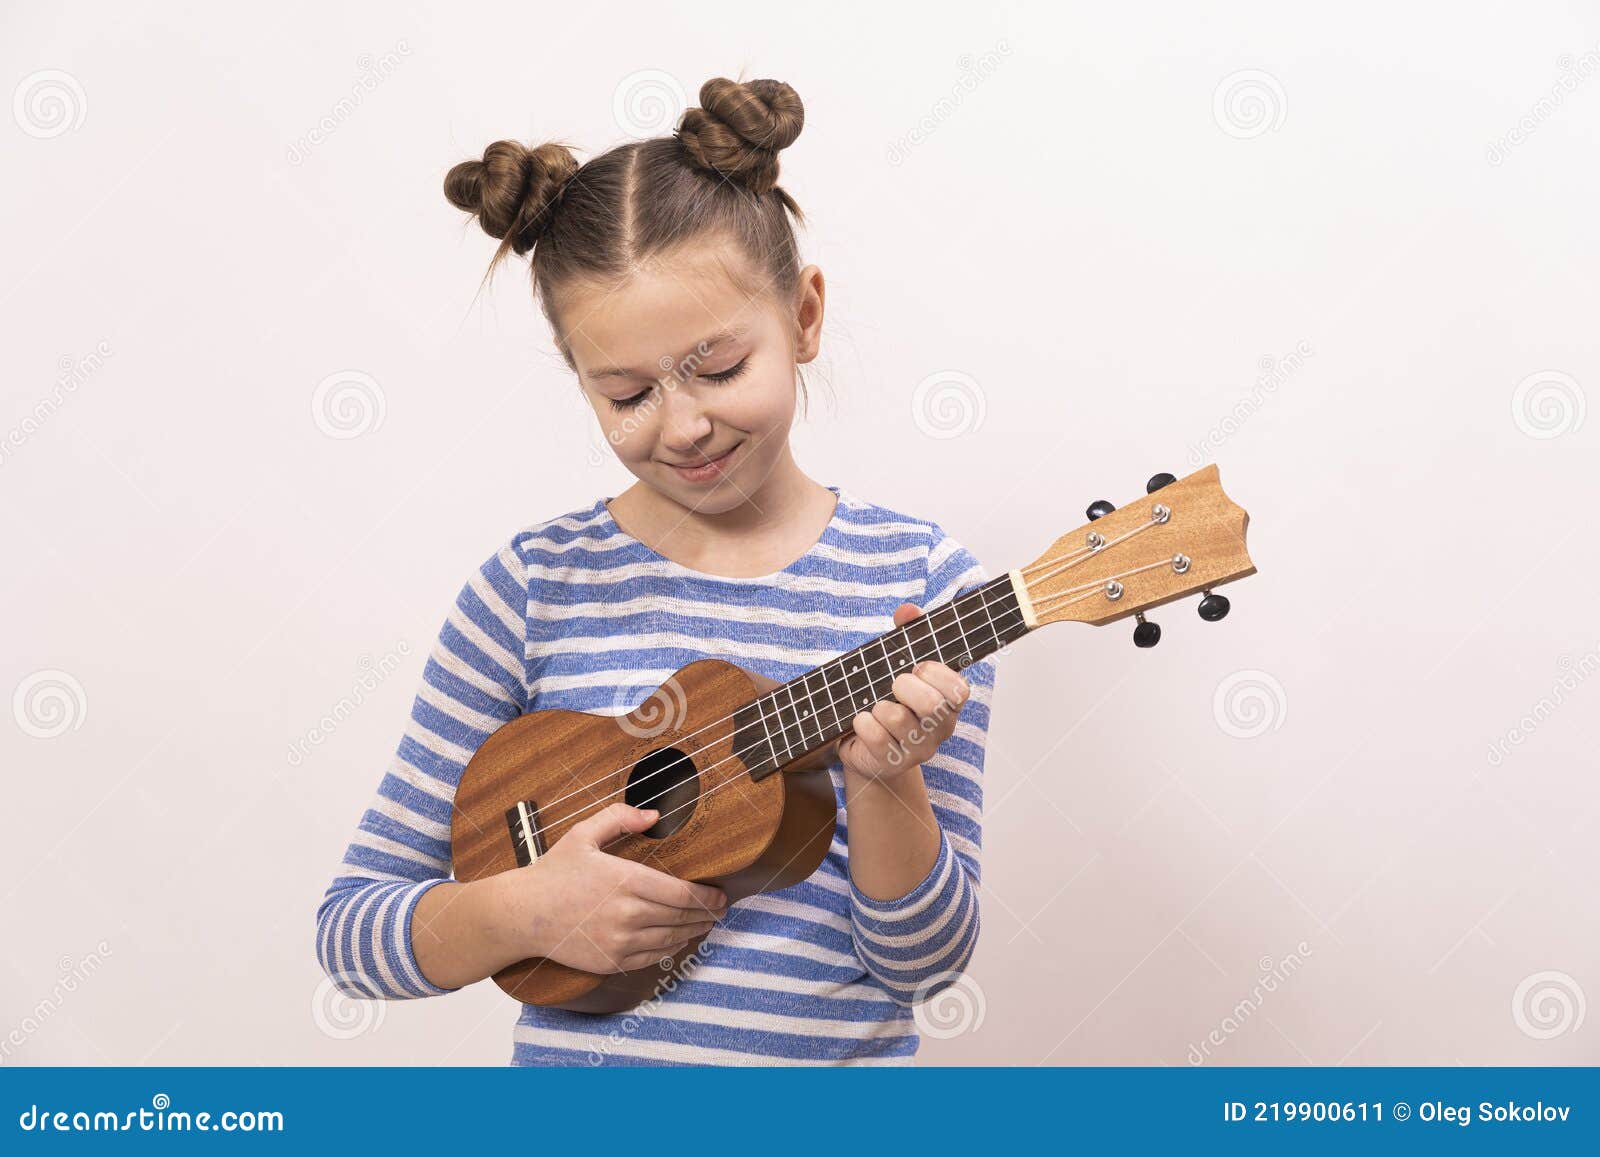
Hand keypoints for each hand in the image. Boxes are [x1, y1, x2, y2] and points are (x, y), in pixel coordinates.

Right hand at [494, 801, 728, 973]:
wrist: (522, 915)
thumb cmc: (553, 872)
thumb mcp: (583, 835)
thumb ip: (619, 818)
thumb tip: (654, 815)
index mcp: (626, 880)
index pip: (682, 893)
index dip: (707, 897)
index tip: (720, 895)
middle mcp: (627, 914)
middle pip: (681, 917)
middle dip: (706, 914)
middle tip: (720, 909)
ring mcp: (619, 941)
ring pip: (671, 938)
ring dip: (693, 931)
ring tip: (705, 924)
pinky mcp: (611, 961)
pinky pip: (652, 957)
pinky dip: (671, 948)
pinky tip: (679, 940)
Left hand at [836, 602, 969, 782]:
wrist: (867, 749)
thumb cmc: (888, 700)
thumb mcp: (897, 666)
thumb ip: (906, 635)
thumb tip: (908, 609)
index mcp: (950, 703)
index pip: (959, 689)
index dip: (935, 673)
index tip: (917, 667)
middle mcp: (941, 729)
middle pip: (933, 706)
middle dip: (905, 687)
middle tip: (893, 685)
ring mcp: (919, 750)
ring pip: (899, 720)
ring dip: (879, 706)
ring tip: (875, 707)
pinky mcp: (893, 763)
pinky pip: (876, 738)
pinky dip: (863, 723)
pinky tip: (861, 721)